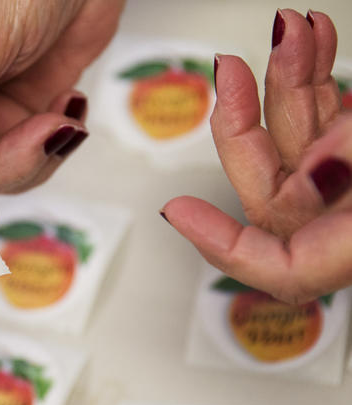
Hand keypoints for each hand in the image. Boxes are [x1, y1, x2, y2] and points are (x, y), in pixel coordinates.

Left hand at [163, 9, 351, 303]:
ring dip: (288, 79)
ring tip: (292, 29)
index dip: (221, 243)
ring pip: (296, 136)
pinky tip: (312, 41)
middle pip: (270, 183)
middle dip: (247, 119)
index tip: (176, 210)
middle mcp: (347, 219)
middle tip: (234, 69)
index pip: (280, 268)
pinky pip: (328, 115)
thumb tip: (317, 164)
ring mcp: (351, 183)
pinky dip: (317, 77)